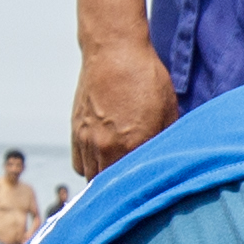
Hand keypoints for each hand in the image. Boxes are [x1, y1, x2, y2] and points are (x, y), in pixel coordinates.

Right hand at [71, 31, 179, 177]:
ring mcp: (87, 139)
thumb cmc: (145, 77)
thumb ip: (164, 141)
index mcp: (132, 144)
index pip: (134, 184)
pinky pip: (78, 163)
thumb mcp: (168, 111)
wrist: (113, 50)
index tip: (148, 193)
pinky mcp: (76, 131)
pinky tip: (102, 160)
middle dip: (121, 190)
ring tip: (118, 175)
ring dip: (104, 179)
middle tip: (133, 187)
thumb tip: (168, 160)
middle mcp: (105, 146)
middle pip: (109, 188)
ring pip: (91, 177)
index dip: (141, 190)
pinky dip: (89, 166)